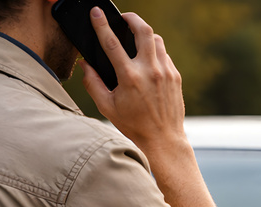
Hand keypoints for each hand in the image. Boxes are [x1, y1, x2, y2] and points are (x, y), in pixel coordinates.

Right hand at [81, 8, 222, 206]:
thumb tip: (85, 64)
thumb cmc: (133, 126)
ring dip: (144, 34)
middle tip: (123, 18)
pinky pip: (164, 54)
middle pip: (143, 30)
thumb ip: (93, 83)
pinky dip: (154, 52)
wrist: (163, 140)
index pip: (112, 43)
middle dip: (131, 18)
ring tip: (135, 39)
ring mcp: (166, 72)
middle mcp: (150, 71)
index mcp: (129, 77)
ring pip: (156, 39)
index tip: (96, 13)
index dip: (101, 25)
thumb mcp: (106, 107)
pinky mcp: (175, 77)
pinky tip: (147, 60)